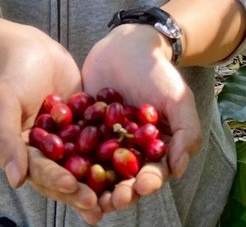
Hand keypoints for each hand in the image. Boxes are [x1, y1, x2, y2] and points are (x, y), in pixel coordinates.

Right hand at [0, 25, 105, 222]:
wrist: (33, 48)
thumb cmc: (14, 74)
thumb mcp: (5, 103)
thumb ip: (7, 140)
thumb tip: (15, 180)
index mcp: (26, 154)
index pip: (41, 173)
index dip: (56, 181)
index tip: (71, 186)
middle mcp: (49, 153)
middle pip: (66, 177)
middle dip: (81, 191)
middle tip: (99, 202)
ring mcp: (69, 142)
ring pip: (86, 166)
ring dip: (101, 183)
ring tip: (117, 196)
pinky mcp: (87, 128)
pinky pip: (101, 143)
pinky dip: (115, 154)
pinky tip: (134, 162)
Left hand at [80, 24, 202, 214]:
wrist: (127, 44)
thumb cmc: (157, 72)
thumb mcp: (178, 98)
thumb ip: (186, 132)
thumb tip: (178, 170)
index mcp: (153, 152)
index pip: (151, 174)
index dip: (146, 184)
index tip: (139, 187)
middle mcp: (127, 153)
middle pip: (123, 180)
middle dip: (117, 193)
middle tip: (110, 200)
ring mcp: (102, 143)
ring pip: (96, 171)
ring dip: (90, 187)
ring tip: (84, 193)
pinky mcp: (80, 130)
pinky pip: (72, 148)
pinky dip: (66, 160)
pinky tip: (59, 168)